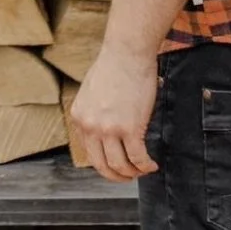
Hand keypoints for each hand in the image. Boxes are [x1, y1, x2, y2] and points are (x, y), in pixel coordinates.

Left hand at [71, 47, 159, 181]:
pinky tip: (152, 164)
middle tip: (130, 176)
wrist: (126, 53)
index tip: (117, 164)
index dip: (105, 163)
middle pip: (101, 166)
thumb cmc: (113, 67)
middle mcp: (89, 125)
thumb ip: (93, 113)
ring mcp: (108, 128)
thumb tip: (103, 132)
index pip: (88, 152)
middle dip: (117, 176)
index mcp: (78, 116)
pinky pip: (138, 158)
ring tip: (143, 169)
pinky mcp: (129, 129)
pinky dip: (146, 166)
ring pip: (120, 166)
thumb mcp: (91, 92)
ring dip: (134, 173)